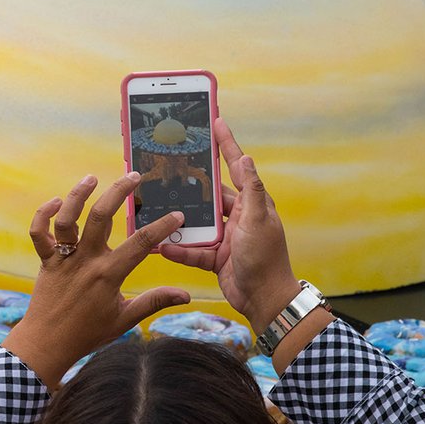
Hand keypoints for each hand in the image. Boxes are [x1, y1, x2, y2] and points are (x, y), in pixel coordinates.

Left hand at [2, 172, 190, 387]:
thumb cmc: (87, 334)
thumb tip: (185, 295)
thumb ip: (154, 302)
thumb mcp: (125, 320)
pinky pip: (39, 233)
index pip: (141, 244)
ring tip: (92, 178)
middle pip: (102, 217)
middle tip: (134, 176)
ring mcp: (63, 259)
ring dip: (78, 195)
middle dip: (119, 192)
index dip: (162, 227)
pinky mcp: (45, 261)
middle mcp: (85, 261)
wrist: (47, 344)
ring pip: (68, 219)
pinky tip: (56, 202)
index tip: (177, 215)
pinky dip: (43, 215)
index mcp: (108, 274)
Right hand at [159, 117, 299, 328]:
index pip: (237, 167)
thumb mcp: (258, 221)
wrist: (265, 301)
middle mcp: (238, 217)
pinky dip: (179, 250)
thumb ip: (252, 190)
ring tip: (157, 210)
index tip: (216, 122)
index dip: (226, 144)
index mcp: (251, 204)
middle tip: (169, 167)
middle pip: (209, 194)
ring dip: (179, 221)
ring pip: (196, 223)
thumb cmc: (266, 259)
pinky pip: (192, 250)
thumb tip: (246, 157)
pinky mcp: (215, 257)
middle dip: (190, 184)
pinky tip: (162, 248)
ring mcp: (225, 237)